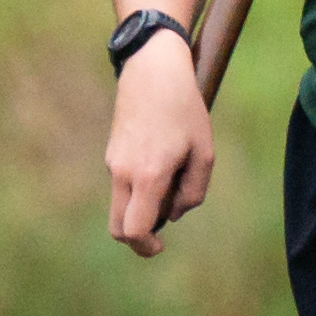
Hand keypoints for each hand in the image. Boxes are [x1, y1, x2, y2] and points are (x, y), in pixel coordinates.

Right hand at [105, 39, 218, 253]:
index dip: (146, 246)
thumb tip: (173, 214)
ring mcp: (113, 162)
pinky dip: (138, 188)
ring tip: (173, 173)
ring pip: (121, 204)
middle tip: (159, 235)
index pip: (135, 230)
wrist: (152, 69)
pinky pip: (123, 183)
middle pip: (117, 227)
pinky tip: (162, 158)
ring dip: (142, 207)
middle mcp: (123, 172)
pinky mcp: (112, 152)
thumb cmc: (184, 109)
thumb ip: (194, 192)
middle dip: (137, 238)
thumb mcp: (204, 152)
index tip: (160, 246)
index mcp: (148, 176)